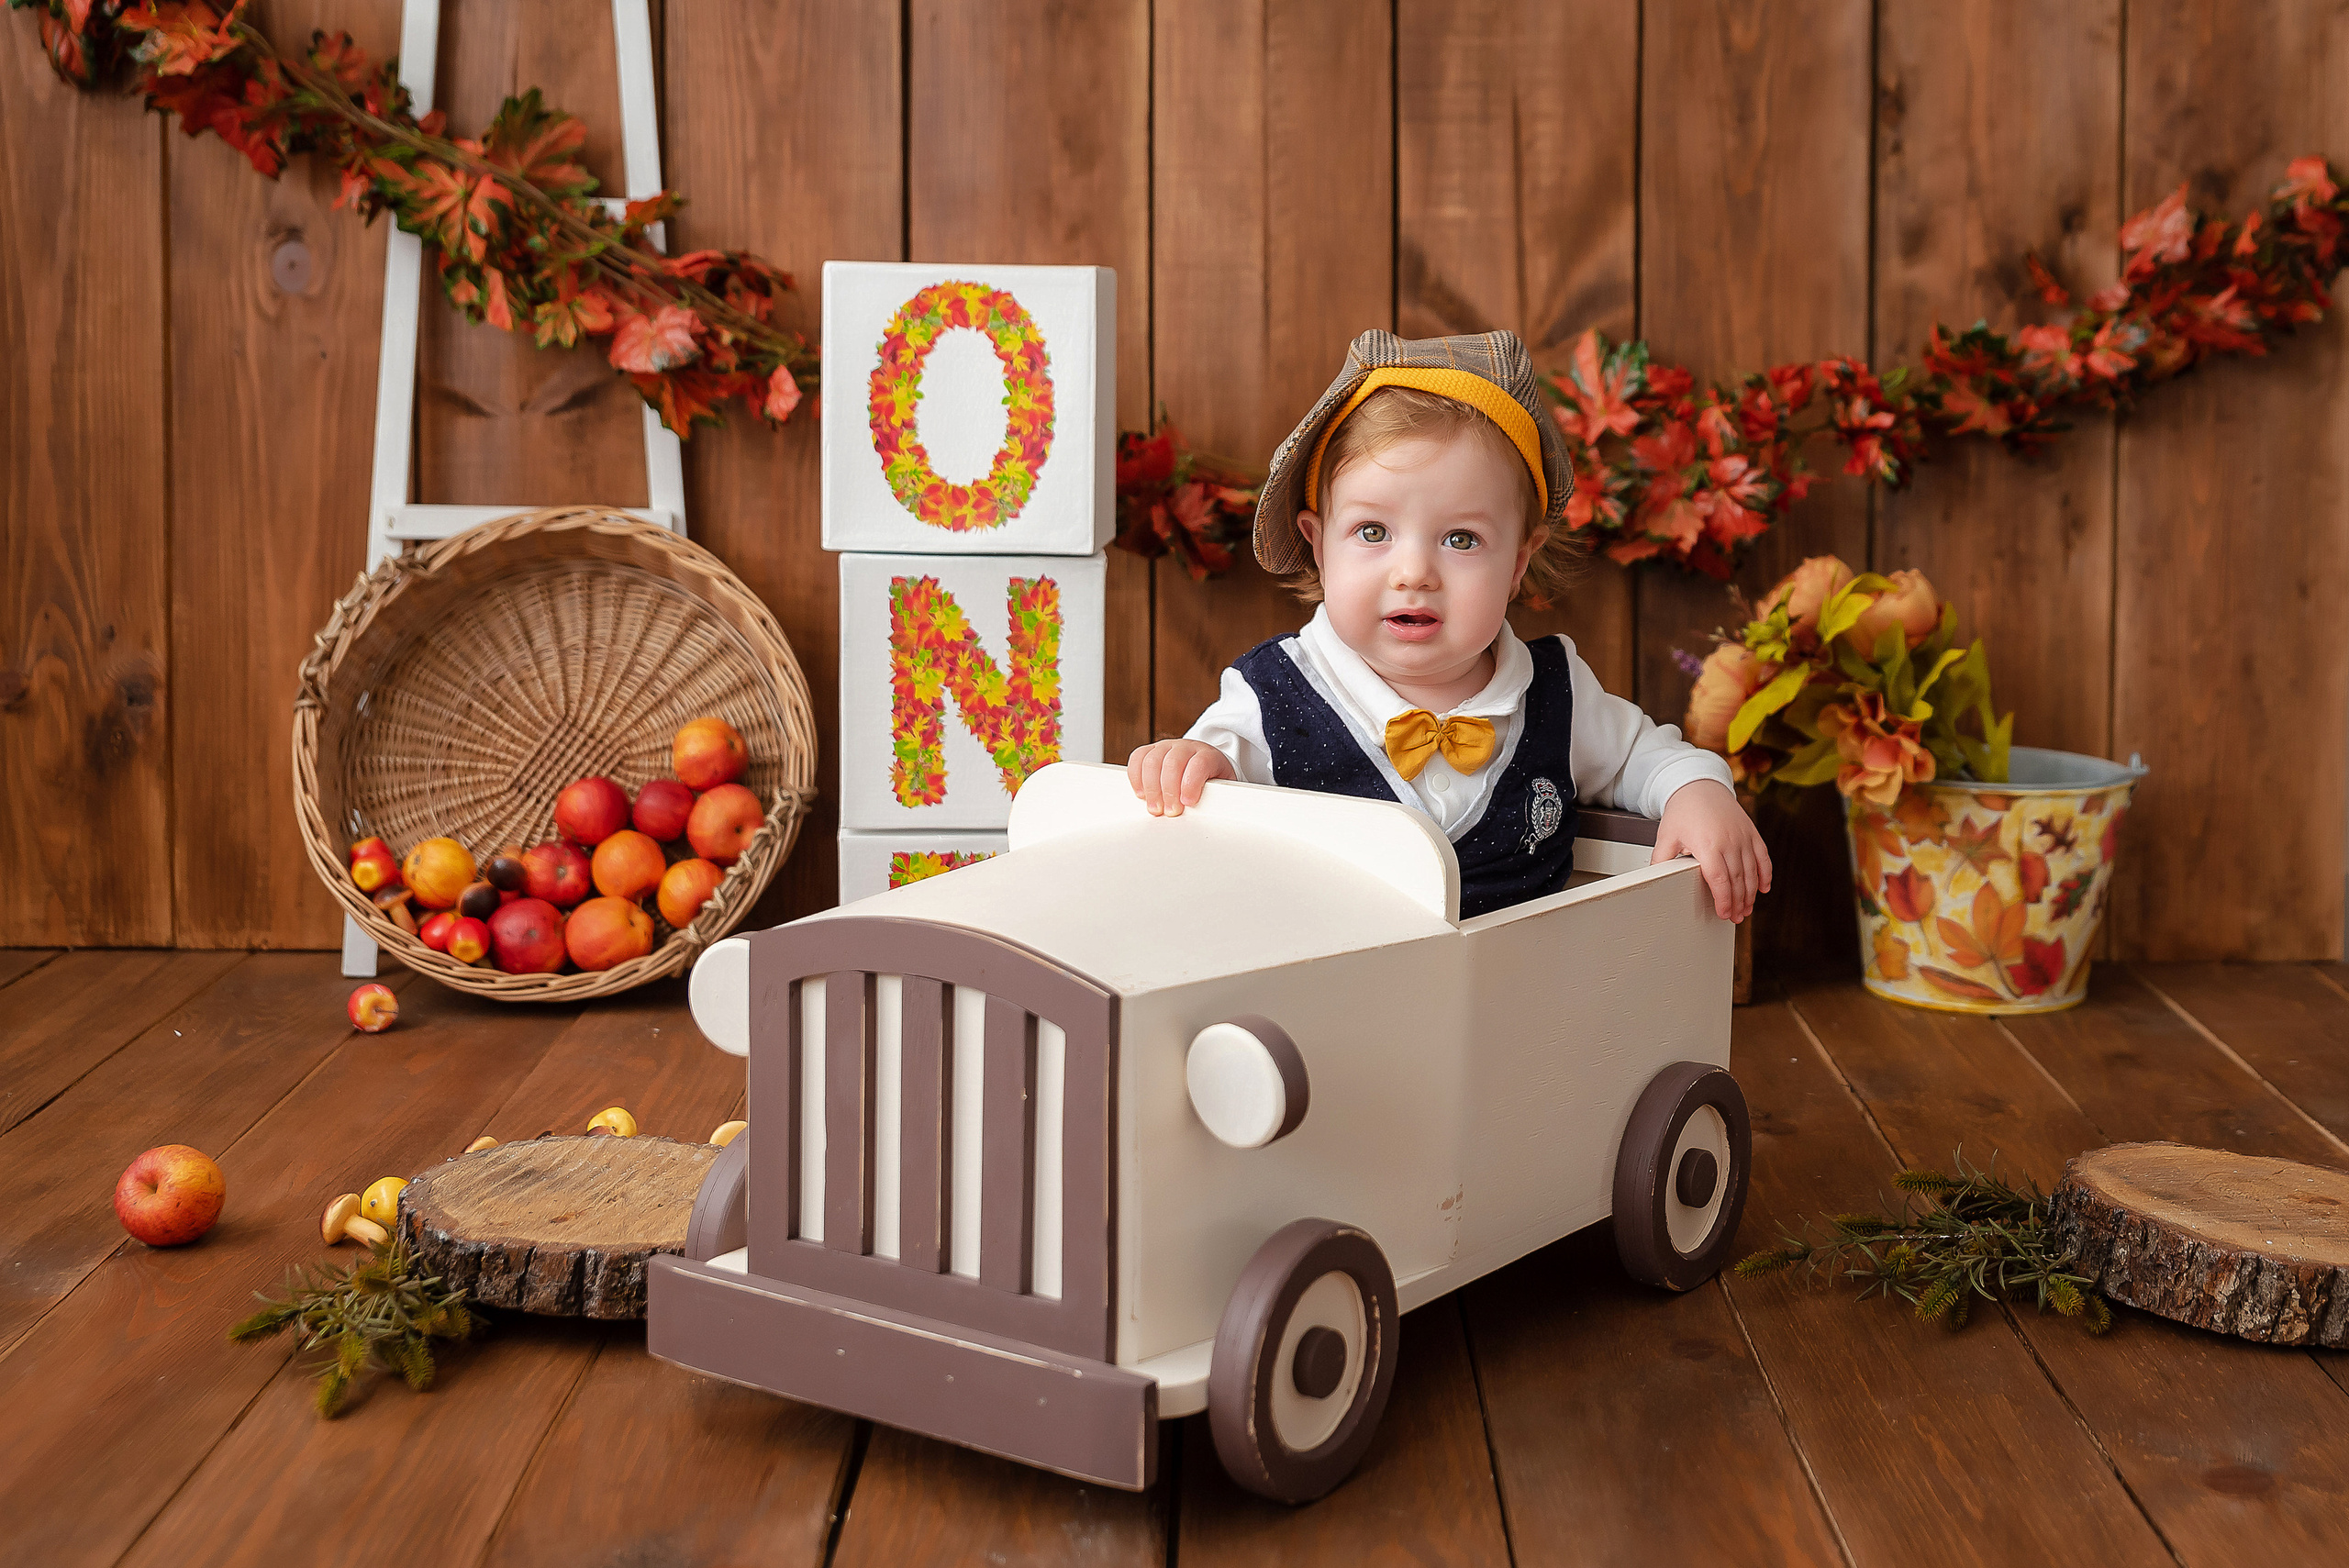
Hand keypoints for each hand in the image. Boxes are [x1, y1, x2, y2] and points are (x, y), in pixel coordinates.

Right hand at [1127, 739, 1234, 815]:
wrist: (1206, 764)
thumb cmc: (1211, 781)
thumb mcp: (1220, 789)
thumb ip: (1213, 798)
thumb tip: (1203, 814)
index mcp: (1208, 755)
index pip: (1199, 763)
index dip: (1191, 783)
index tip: (1188, 802)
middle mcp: (1186, 747)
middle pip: (1173, 763)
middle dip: (1169, 791)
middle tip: (1170, 811)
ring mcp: (1167, 747)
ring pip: (1152, 760)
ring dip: (1151, 788)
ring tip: (1155, 808)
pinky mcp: (1151, 750)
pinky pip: (1138, 758)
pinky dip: (1136, 777)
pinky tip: (1142, 794)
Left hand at [1653, 779, 1771, 922]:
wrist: (1701, 786)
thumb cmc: (1683, 810)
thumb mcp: (1666, 835)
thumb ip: (1661, 859)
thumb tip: (1653, 879)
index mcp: (1707, 844)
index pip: (1719, 879)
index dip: (1724, 899)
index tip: (1724, 913)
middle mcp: (1729, 841)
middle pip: (1738, 879)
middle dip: (1738, 902)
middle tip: (1736, 917)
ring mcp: (1743, 837)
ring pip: (1752, 872)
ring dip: (1750, 894)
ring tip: (1746, 909)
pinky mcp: (1751, 833)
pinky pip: (1763, 857)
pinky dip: (1765, 874)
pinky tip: (1762, 889)